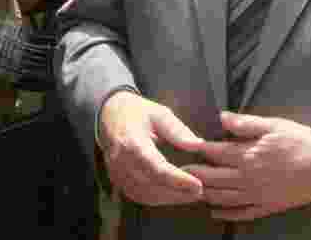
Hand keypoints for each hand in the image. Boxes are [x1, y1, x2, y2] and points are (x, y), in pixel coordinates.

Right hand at [99, 90, 205, 206]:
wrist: (109, 115)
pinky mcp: (118, 180)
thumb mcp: (159, 113)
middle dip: (178, 192)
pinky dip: (158, 198)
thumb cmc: (137, 112)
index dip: (178, 180)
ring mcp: (117, 173)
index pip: (156, 168)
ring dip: (170, 199)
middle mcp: (122, 162)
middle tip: (201, 192)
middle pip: (152, 186)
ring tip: (192, 195)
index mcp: (132, 142)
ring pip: (145, 195)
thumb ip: (177, 130)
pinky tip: (175, 195)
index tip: (198, 185)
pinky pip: (139, 196)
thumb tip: (198, 145)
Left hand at [185, 112, 310, 221]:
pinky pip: (241, 213)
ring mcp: (256, 195)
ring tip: (192, 190)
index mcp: (249, 155)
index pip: (216, 153)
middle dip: (195, 174)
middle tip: (180, 171)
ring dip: (205, 194)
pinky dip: (226, 214)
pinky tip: (216, 212)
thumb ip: (246, 123)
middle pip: (213, 178)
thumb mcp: (275, 125)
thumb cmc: (302, 142)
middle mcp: (248, 178)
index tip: (187, 146)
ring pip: (223, 198)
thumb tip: (222, 118)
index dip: (200, 149)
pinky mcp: (266, 207)